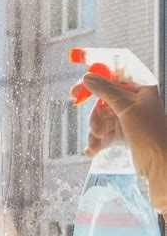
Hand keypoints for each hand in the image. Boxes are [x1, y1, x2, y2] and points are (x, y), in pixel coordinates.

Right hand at [71, 74, 166, 214]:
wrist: (159, 164)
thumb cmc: (149, 132)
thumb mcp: (126, 106)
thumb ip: (106, 90)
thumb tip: (87, 78)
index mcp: (141, 86)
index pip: (116, 71)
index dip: (97, 72)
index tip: (77, 82)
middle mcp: (134, 99)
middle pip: (104, 97)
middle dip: (95, 111)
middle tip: (78, 106)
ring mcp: (128, 117)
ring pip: (102, 116)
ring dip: (95, 129)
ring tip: (96, 140)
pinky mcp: (123, 133)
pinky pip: (104, 132)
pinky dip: (97, 141)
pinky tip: (92, 150)